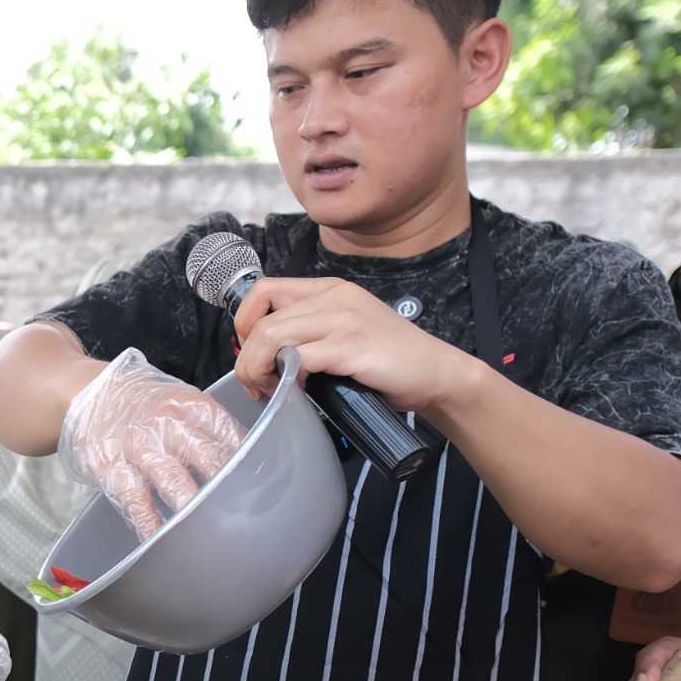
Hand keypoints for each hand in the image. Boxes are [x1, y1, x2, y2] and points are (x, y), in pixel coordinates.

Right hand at [59, 348, 245, 540]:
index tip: (267, 487)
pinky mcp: (112, 467)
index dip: (252, 462)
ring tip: (211, 530)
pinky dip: (149, 523)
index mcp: (192, 406)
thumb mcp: (181, 401)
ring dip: (193, 505)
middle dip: (229, 485)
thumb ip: (212, 428)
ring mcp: (140, 447)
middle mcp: (168, 425)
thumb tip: (252, 459)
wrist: (89, 394)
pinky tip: (161, 540)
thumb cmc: (144, 405)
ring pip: (172, 479)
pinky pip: (135, 499)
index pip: (230, 435)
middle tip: (249, 513)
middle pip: (207, 457)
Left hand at [231, 277, 478, 415]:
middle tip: (256, 385)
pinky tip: (299, 391)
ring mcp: (343, 320)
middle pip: (262, 319)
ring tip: (270, 390)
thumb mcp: (343, 331)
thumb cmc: (388, 359)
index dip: (243, 322)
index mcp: (328, 289)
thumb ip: (308, 331)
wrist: (436, 372)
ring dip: (259, 369)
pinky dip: (289, 378)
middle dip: (247, 358)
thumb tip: (264, 354)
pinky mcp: (352, 346)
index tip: (250, 353)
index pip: (264, 290)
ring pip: (272, 335)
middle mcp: (333, 297)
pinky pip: (300, 357)